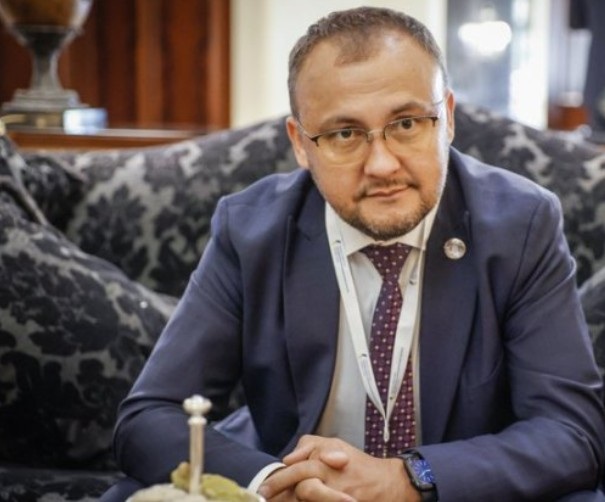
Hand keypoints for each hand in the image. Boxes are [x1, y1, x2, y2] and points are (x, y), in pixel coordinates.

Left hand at [259, 435, 419, 501]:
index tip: (261, 490)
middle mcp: (330, 479)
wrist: (389, 484)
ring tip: (280, 501)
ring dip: (297, 499)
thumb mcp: (334, 445)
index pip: (296, 470)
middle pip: (302, 488)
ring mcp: (337, 495)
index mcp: (325, 462)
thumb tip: (287, 458)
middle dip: (282, 491)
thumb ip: (309, 445)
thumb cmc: (357, 465)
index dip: (278, 480)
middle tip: (264, 498)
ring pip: (310, 497)